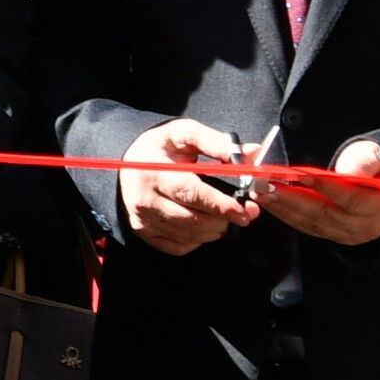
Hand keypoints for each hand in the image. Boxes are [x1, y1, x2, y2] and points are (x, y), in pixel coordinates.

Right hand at [116, 116, 261, 254]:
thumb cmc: (160, 147)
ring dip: (214, 231)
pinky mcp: (144, 231)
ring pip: (188, 235)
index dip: (220, 205)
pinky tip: (204, 226)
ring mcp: (142, 218)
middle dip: (223, 220)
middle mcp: (143, 198)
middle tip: (245, 214)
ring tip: (226, 218)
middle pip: (191, 219)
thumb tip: (251, 153)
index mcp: (153, 170)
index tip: (244, 210)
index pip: (191, 193)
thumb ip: (217, 143)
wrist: (128, 162)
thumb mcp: (185, 133)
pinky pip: (178, 246)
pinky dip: (197, 240)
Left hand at [264, 135, 379, 246]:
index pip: (351, 199)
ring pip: (312, 222)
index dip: (327, 187)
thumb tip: (344, 173)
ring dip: (284, 208)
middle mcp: (364, 226)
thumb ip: (367, 163)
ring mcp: (347, 234)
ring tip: (263, 193)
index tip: (303, 175)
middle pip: (325, 214)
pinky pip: (308, 227)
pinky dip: (287, 215)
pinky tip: (272, 203)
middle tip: (269, 185)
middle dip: (293, 199)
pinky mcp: (333, 235)